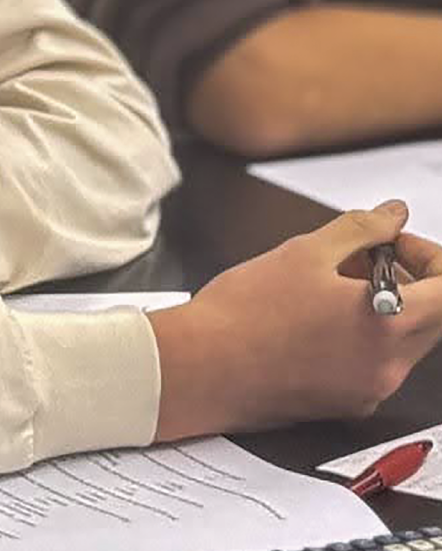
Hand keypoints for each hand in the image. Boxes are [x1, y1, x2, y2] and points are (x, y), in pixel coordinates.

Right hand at [148, 200, 441, 440]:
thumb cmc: (244, 315)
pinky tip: (317, 314)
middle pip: (433, 318)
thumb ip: (360, 228)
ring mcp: (368, 390)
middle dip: (409, 278)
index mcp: (388, 325)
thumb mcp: (304, 252)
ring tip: (330, 282)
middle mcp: (388, 367)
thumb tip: (391, 216)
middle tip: (364, 255)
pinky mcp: (345, 404)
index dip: (429, 256)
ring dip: (385, 304)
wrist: (202, 367)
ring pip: (403, 340)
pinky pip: (375, 362)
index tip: (395, 241)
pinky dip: (363, 333)